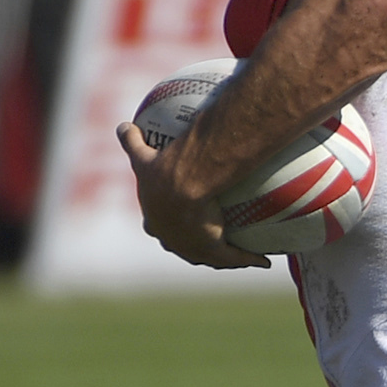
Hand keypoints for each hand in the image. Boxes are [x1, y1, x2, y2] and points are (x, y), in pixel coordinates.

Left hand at [116, 124, 269, 270]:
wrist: (185, 185)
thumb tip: (122, 124)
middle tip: (198, 234)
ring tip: (234, 252)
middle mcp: (171, 239)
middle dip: (185, 242)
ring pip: (208, 256)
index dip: (160, 222)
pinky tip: (264, 262)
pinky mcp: (213, 250)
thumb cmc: (165, 171)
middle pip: (179, 244)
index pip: (155, 224)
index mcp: (154, 220)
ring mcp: (192, 248)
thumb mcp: (142, 156)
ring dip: (219, 256)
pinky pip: (235, 258)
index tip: (166, 218)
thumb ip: (130, 140)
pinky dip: (250, 260)